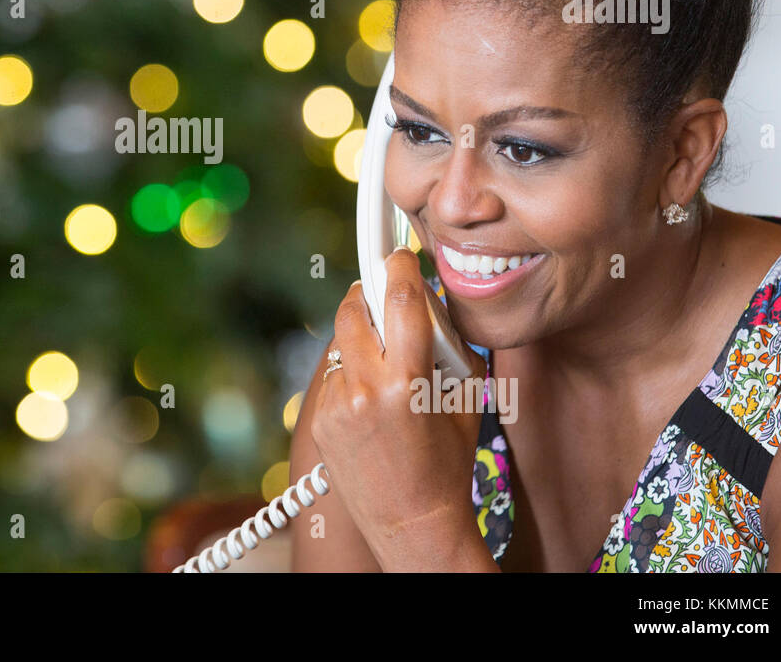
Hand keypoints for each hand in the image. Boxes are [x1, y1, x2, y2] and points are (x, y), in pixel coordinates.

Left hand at [309, 247, 493, 570]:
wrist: (413, 525)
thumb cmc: (448, 464)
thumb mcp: (461, 400)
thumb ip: (444, 347)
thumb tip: (425, 303)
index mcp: (405, 382)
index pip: (398, 300)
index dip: (397, 267)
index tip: (397, 255)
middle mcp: (363, 391)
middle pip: (354, 309)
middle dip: (367, 295)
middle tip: (383, 296)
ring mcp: (335, 406)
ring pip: (340, 342)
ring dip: (359, 336)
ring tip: (384, 359)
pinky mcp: (319, 419)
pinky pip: (332, 375)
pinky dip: (349, 372)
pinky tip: (370, 398)